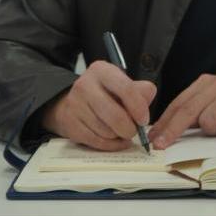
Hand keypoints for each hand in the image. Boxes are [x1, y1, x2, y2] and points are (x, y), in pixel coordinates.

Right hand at [41, 60, 155, 150]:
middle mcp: (85, 85)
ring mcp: (75, 105)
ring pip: (106, 131)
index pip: (126, 89)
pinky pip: (96, 142)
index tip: (144, 119)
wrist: (74, 102)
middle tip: (134, 130)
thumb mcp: (123, 84)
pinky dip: (110, 145)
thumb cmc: (105, 93)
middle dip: (130, 128)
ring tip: (121, 131)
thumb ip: (140, 91)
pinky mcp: (70, 124)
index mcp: (101, 70)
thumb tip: (146, 103)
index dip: (139, 108)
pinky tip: (114, 140)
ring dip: (119, 136)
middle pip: (115, 115)